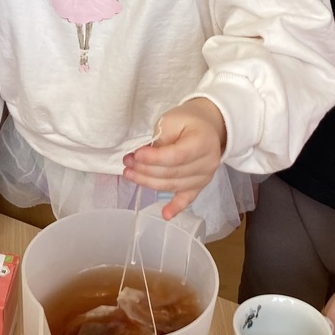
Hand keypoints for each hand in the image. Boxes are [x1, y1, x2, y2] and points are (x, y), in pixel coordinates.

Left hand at [121, 98, 224, 219]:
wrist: (208, 126)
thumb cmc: (188, 120)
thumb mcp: (172, 119)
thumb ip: (161, 138)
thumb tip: (144, 157)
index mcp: (203, 143)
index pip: (176, 156)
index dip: (154, 158)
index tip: (136, 155)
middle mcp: (207, 163)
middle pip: (173, 172)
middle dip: (145, 169)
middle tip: (127, 162)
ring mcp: (205, 177)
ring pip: (174, 185)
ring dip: (149, 182)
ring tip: (130, 174)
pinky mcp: (200, 185)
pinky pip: (188, 198)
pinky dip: (176, 207)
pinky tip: (166, 215)